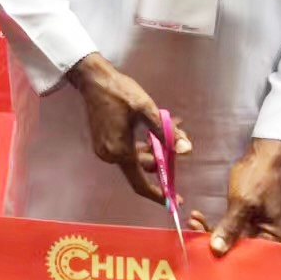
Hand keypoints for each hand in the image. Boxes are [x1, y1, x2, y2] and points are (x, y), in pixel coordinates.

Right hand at [66, 53, 190, 203]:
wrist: (93, 79)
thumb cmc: (120, 92)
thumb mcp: (146, 109)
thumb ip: (166, 132)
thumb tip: (186, 150)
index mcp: (120, 151)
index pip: (141, 184)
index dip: (160, 194)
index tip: (176, 200)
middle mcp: (110, 155)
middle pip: (142, 168)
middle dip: (162, 156)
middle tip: (178, 136)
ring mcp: (105, 149)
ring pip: (136, 158)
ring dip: (155, 147)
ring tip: (170, 125)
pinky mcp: (103, 142)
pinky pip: (128, 150)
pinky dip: (143, 143)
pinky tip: (154, 127)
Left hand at [187, 138, 280, 255]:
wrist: (261, 157)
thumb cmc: (257, 180)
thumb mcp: (243, 204)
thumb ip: (230, 227)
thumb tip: (216, 251)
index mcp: (273, 239)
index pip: (249, 257)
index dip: (227, 259)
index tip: (204, 254)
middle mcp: (264, 238)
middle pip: (237, 250)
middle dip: (213, 244)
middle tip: (192, 234)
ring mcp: (252, 228)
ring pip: (228, 239)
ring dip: (209, 231)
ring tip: (192, 221)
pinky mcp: (242, 219)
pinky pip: (226, 227)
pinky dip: (212, 224)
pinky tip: (196, 216)